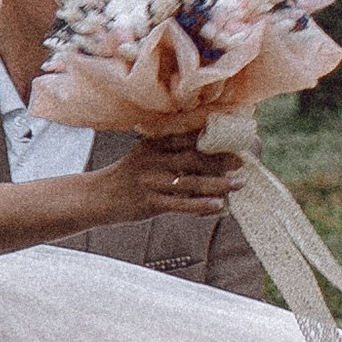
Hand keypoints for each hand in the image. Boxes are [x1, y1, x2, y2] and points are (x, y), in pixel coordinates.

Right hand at [94, 128, 245, 229]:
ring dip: (218, 183)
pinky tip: (219, 205)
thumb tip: (207, 152)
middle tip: (243, 161)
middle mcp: (153, 159)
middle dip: (220, 160)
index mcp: (154, 144)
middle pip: (193, 158)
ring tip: (240, 183)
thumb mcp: (145, 155)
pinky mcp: (149, 202)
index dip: (212, 137)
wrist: (98, 197)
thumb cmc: (129, 176)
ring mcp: (151, 181)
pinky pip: (180, 204)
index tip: (234, 137)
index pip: (187, 137)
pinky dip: (201, 204)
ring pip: (191, 181)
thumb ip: (170, 151)